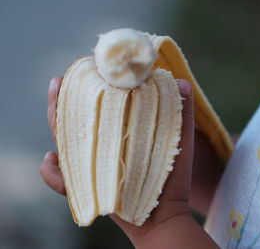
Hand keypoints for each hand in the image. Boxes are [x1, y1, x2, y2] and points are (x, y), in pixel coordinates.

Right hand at [41, 76, 195, 245]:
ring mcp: (95, 164)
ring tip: (54, 107)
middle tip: (58, 83)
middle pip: (77, 119)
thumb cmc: (174, 175)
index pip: (102, 106)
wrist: (166, 213)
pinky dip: (52, 173)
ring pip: (66, 142)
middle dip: (63, 101)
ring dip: (54, 123)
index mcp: (123, 130)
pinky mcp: (89, 186)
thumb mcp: (181, 139)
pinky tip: (51, 159)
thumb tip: (181, 81)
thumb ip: (183, 111)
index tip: (88, 71)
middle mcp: (105, 145)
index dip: (91, 89)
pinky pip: (64, 180)